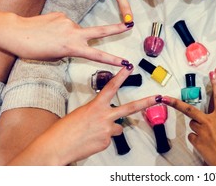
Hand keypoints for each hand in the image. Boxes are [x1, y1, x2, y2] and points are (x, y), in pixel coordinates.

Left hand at [0, 11, 131, 65]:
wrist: (16, 33)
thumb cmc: (33, 49)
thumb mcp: (55, 56)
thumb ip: (70, 48)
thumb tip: (76, 40)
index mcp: (72, 47)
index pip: (97, 56)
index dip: (113, 60)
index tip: (125, 62)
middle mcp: (74, 33)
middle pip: (100, 31)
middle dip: (116, 29)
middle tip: (129, 26)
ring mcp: (68, 22)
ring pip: (75, 29)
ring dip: (69, 35)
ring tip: (51, 38)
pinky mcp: (62, 15)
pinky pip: (66, 23)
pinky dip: (60, 28)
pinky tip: (49, 30)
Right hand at [8, 66, 160, 164]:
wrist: (56, 147)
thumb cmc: (64, 130)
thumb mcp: (80, 114)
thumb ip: (97, 113)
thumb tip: (106, 119)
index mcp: (95, 106)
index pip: (111, 87)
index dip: (121, 76)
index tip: (129, 67)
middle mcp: (104, 116)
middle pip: (130, 107)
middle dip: (146, 102)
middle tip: (159, 97)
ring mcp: (107, 130)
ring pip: (117, 128)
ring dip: (110, 129)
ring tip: (92, 133)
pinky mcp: (106, 142)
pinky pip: (108, 139)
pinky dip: (101, 140)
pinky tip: (90, 141)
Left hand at [163, 71, 215, 165]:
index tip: (214, 73)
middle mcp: (210, 121)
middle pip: (189, 109)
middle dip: (175, 103)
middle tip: (164, 98)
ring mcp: (202, 131)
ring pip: (193, 125)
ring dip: (197, 127)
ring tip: (208, 136)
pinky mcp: (197, 142)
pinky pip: (192, 137)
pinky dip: (196, 139)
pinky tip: (205, 145)